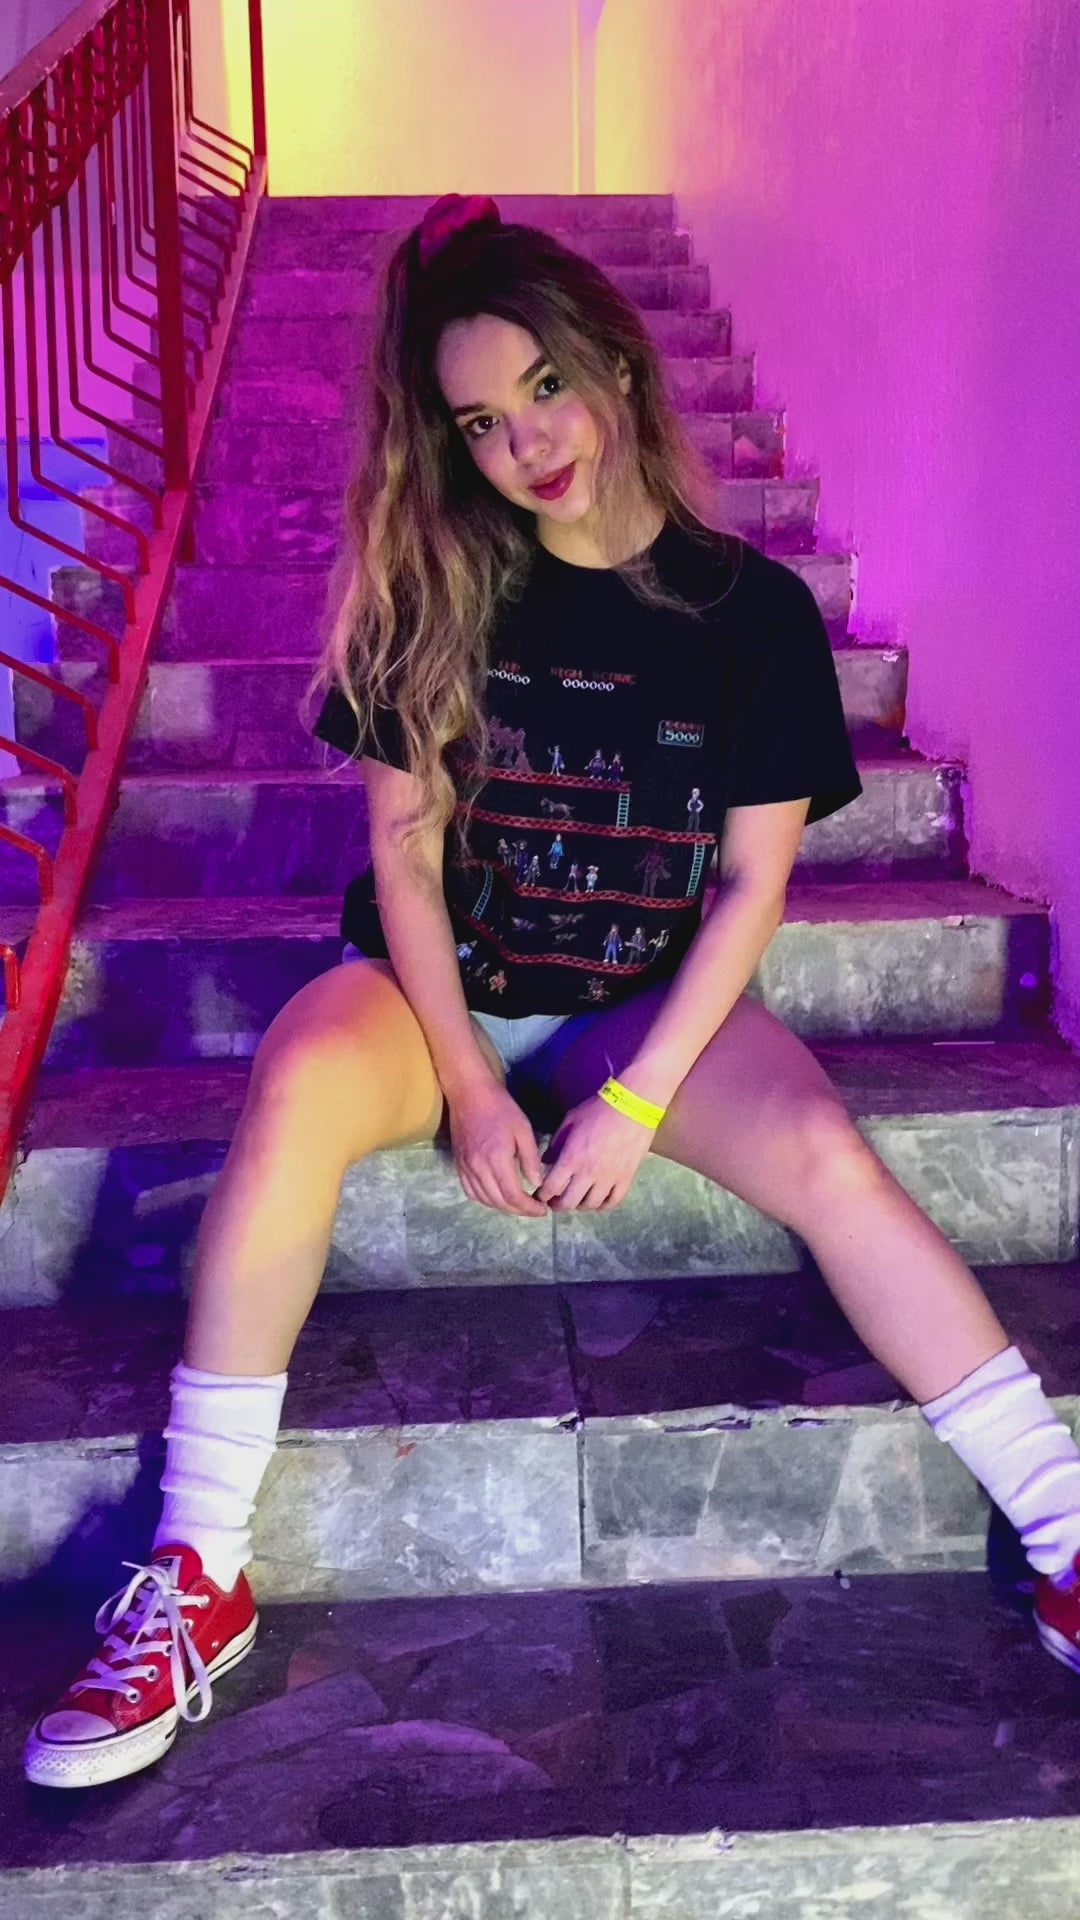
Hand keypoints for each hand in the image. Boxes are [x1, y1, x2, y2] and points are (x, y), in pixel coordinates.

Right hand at [448, 1080, 548, 1216]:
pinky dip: (485, 1200)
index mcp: (496, 1159)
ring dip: (503, 1208)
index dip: (528, 1208)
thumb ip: (530, 1159)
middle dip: (519, 1211)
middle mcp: (478, 1168)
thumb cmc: (501, 1109)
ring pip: (484, 1200)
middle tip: (533, 1210)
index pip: (513, 1196)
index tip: (542, 1209)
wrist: (470, 1094)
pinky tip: (497, 1197)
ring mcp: (466, 1168)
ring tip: (518, 1205)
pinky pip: (471, 1192)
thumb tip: (537, 1183)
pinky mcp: (459, 1165)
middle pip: (499, 1202)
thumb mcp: (523, 1130)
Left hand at [537, 1094, 652, 1211]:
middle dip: (558, 1205)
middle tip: (555, 1202)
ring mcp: (609, 1179)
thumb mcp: (569, 1121)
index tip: (541, 1195)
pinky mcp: (626, 1179)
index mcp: (571, 1159)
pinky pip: (613, 1201)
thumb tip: (546, 1161)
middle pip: (569, 1203)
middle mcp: (588, 1174)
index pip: (551, 1188)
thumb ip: (556, 1144)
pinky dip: (603, 1205)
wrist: (631, 1106)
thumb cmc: (597, 1110)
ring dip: (580, 1205)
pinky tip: (598, 1200)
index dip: (542, 1195)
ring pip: (591, 1205)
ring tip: (577, 1199)